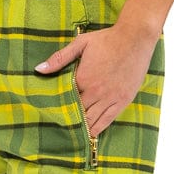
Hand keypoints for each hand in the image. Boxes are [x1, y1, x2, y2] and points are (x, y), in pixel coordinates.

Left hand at [34, 21, 158, 138]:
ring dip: (82, 127)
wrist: (135, 38)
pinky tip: (91, 134)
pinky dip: (98, 128)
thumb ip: (59, 58)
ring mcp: (110, 97)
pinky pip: (108, 120)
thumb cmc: (107, 39)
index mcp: (83, 79)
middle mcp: (96, 92)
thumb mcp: (80, 44)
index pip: (66, 100)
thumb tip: (39, 69)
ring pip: (92, 120)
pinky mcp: (123, 100)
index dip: (59, 107)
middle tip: (59, 128)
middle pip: (78, 112)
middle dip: (69, 120)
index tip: (51, 115)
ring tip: (72, 135)